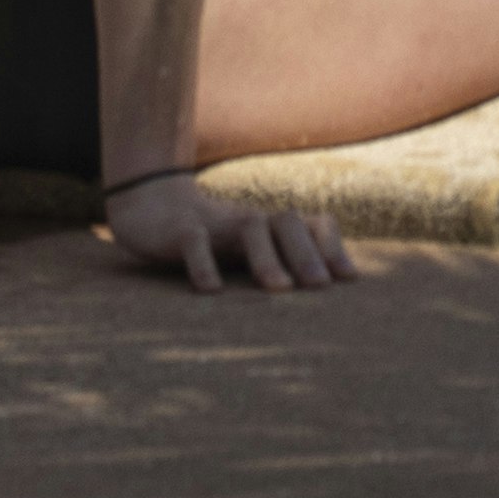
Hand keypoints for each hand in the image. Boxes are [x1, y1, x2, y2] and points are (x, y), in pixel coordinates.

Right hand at [106, 170, 353, 292]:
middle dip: (307, 253)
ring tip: (280, 290)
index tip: (349, 279)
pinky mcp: (180, 230)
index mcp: (269, 227)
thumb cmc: (211, 237)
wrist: (149, 203)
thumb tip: (322, 294)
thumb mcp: (249, 249)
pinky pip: (194, 241)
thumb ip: (280, 264)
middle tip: (321, 287)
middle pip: (286, 223)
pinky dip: (204, 264)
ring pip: (249, 227)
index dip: (331, 248)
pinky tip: (212, 292)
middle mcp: (248, 220)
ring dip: (267, 257)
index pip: (311, 225)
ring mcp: (215, 222)